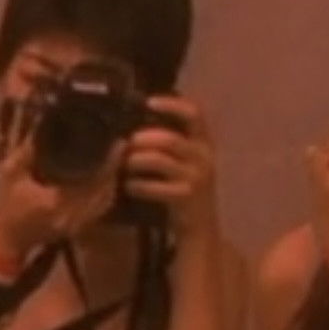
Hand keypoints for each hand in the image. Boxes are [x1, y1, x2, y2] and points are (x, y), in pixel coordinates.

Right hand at [0, 130, 123, 256]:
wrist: (4, 241)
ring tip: (114, 160)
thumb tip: (44, 123)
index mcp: (58, 202)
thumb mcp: (11, 174)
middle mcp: (74, 216)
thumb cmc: (5, 208)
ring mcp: (78, 225)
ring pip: (106, 200)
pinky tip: (105, 181)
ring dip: (112, 181)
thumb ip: (28, 149)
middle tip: (119, 147)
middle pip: (106, 189)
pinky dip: (106, 194)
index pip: (94, 179)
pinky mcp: (79, 229)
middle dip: (114, 168)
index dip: (109, 161)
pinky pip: (100, 210)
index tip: (117, 142)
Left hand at [122, 95, 219, 238]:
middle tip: (124, 145)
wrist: (201, 227)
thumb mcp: (184, 161)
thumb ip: (168, 142)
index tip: (149, 102)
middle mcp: (204, 156)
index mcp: (204, 142)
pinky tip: (129, 186)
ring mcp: (197, 177)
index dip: (172, 104)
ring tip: (124, 165)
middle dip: (141, 140)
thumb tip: (135, 125)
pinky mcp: (186, 197)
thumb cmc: (184, 187)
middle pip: (168, 138)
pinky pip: (155, 187)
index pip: (195, 113)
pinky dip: (138, 185)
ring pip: (159, 160)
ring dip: (135, 160)